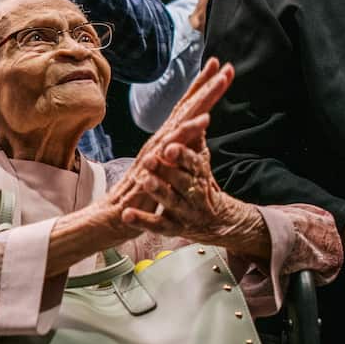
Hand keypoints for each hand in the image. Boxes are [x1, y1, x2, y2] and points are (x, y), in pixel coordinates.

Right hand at [98, 59, 233, 232]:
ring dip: (202, 98)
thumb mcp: (166, 169)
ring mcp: (158, 148)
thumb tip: (194, 139)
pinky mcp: (156, 162)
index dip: (201, 88)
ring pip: (184, 117)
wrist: (115, 215)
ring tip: (220, 81)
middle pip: (187, 105)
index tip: (218, 70)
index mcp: (166, 139)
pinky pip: (176, 143)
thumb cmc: (141, 195)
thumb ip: (177, 153)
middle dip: (205, 83)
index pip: (186, 108)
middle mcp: (162, 137)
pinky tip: (206, 118)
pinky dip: (191, 129)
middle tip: (223, 64)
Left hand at [120, 137, 265, 256]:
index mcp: (202, 177)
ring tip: (144, 181)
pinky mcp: (172, 228)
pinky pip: (156, 225)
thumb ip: (196, 143)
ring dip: (158, 191)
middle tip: (150, 159)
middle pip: (182, 182)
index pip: (195, 164)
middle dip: (167, 171)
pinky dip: (142, 220)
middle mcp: (195, 195)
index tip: (170, 147)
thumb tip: (200, 115)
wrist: (217, 223)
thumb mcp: (202, 166)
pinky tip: (127, 215)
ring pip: (171, 201)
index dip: (183, 155)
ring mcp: (184, 213)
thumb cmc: (203, 187)